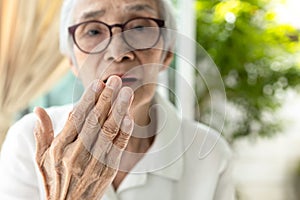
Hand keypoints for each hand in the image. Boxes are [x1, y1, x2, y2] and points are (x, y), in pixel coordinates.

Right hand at [34, 76, 133, 199]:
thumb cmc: (54, 179)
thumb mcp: (42, 159)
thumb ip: (42, 134)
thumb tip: (37, 110)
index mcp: (60, 148)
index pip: (76, 118)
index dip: (88, 99)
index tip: (97, 83)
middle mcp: (77, 154)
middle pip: (95, 121)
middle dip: (106, 98)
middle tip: (115, 80)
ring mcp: (94, 162)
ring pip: (109, 132)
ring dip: (119, 110)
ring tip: (127, 92)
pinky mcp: (108, 169)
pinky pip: (118, 148)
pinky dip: (124, 133)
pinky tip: (129, 118)